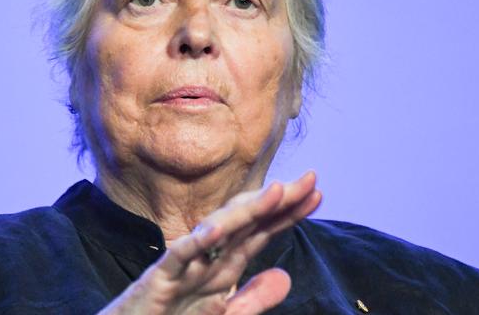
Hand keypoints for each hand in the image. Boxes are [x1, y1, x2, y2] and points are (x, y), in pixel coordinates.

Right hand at [98, 171, 321, 314]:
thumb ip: (253, 299)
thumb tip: (285, 276)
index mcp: (225, 265)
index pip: (262, 233)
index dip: (289, 214)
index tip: (318, 194)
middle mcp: (209, 257)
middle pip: (248, 223)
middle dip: (279, 201)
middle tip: (311, 178)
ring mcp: (185, 264)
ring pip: (218, 231)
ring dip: (247, 212)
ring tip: (278, 192)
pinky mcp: (160, 277)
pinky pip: (179, 256)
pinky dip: (197, 242)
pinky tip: (217, 230)